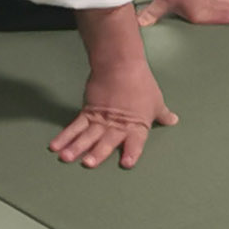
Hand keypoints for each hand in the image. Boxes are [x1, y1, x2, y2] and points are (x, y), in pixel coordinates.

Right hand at [51, 47, 175, 168]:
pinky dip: (65, 136)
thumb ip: (162, 115)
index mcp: (137, 126)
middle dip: (97, 153)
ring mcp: (101, 119)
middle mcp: (117, 125)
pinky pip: (75, 126)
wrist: (120, 64)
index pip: (135, 142)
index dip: (132, 152)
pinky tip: (55, 146)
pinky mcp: (88, 111)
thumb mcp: (156, 101)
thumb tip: (174, 120)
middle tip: (88, 164)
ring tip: (66, 158)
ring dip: (76, 147)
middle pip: (107, 141)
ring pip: (87, 135)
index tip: (127, 163)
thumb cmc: (142, 84)